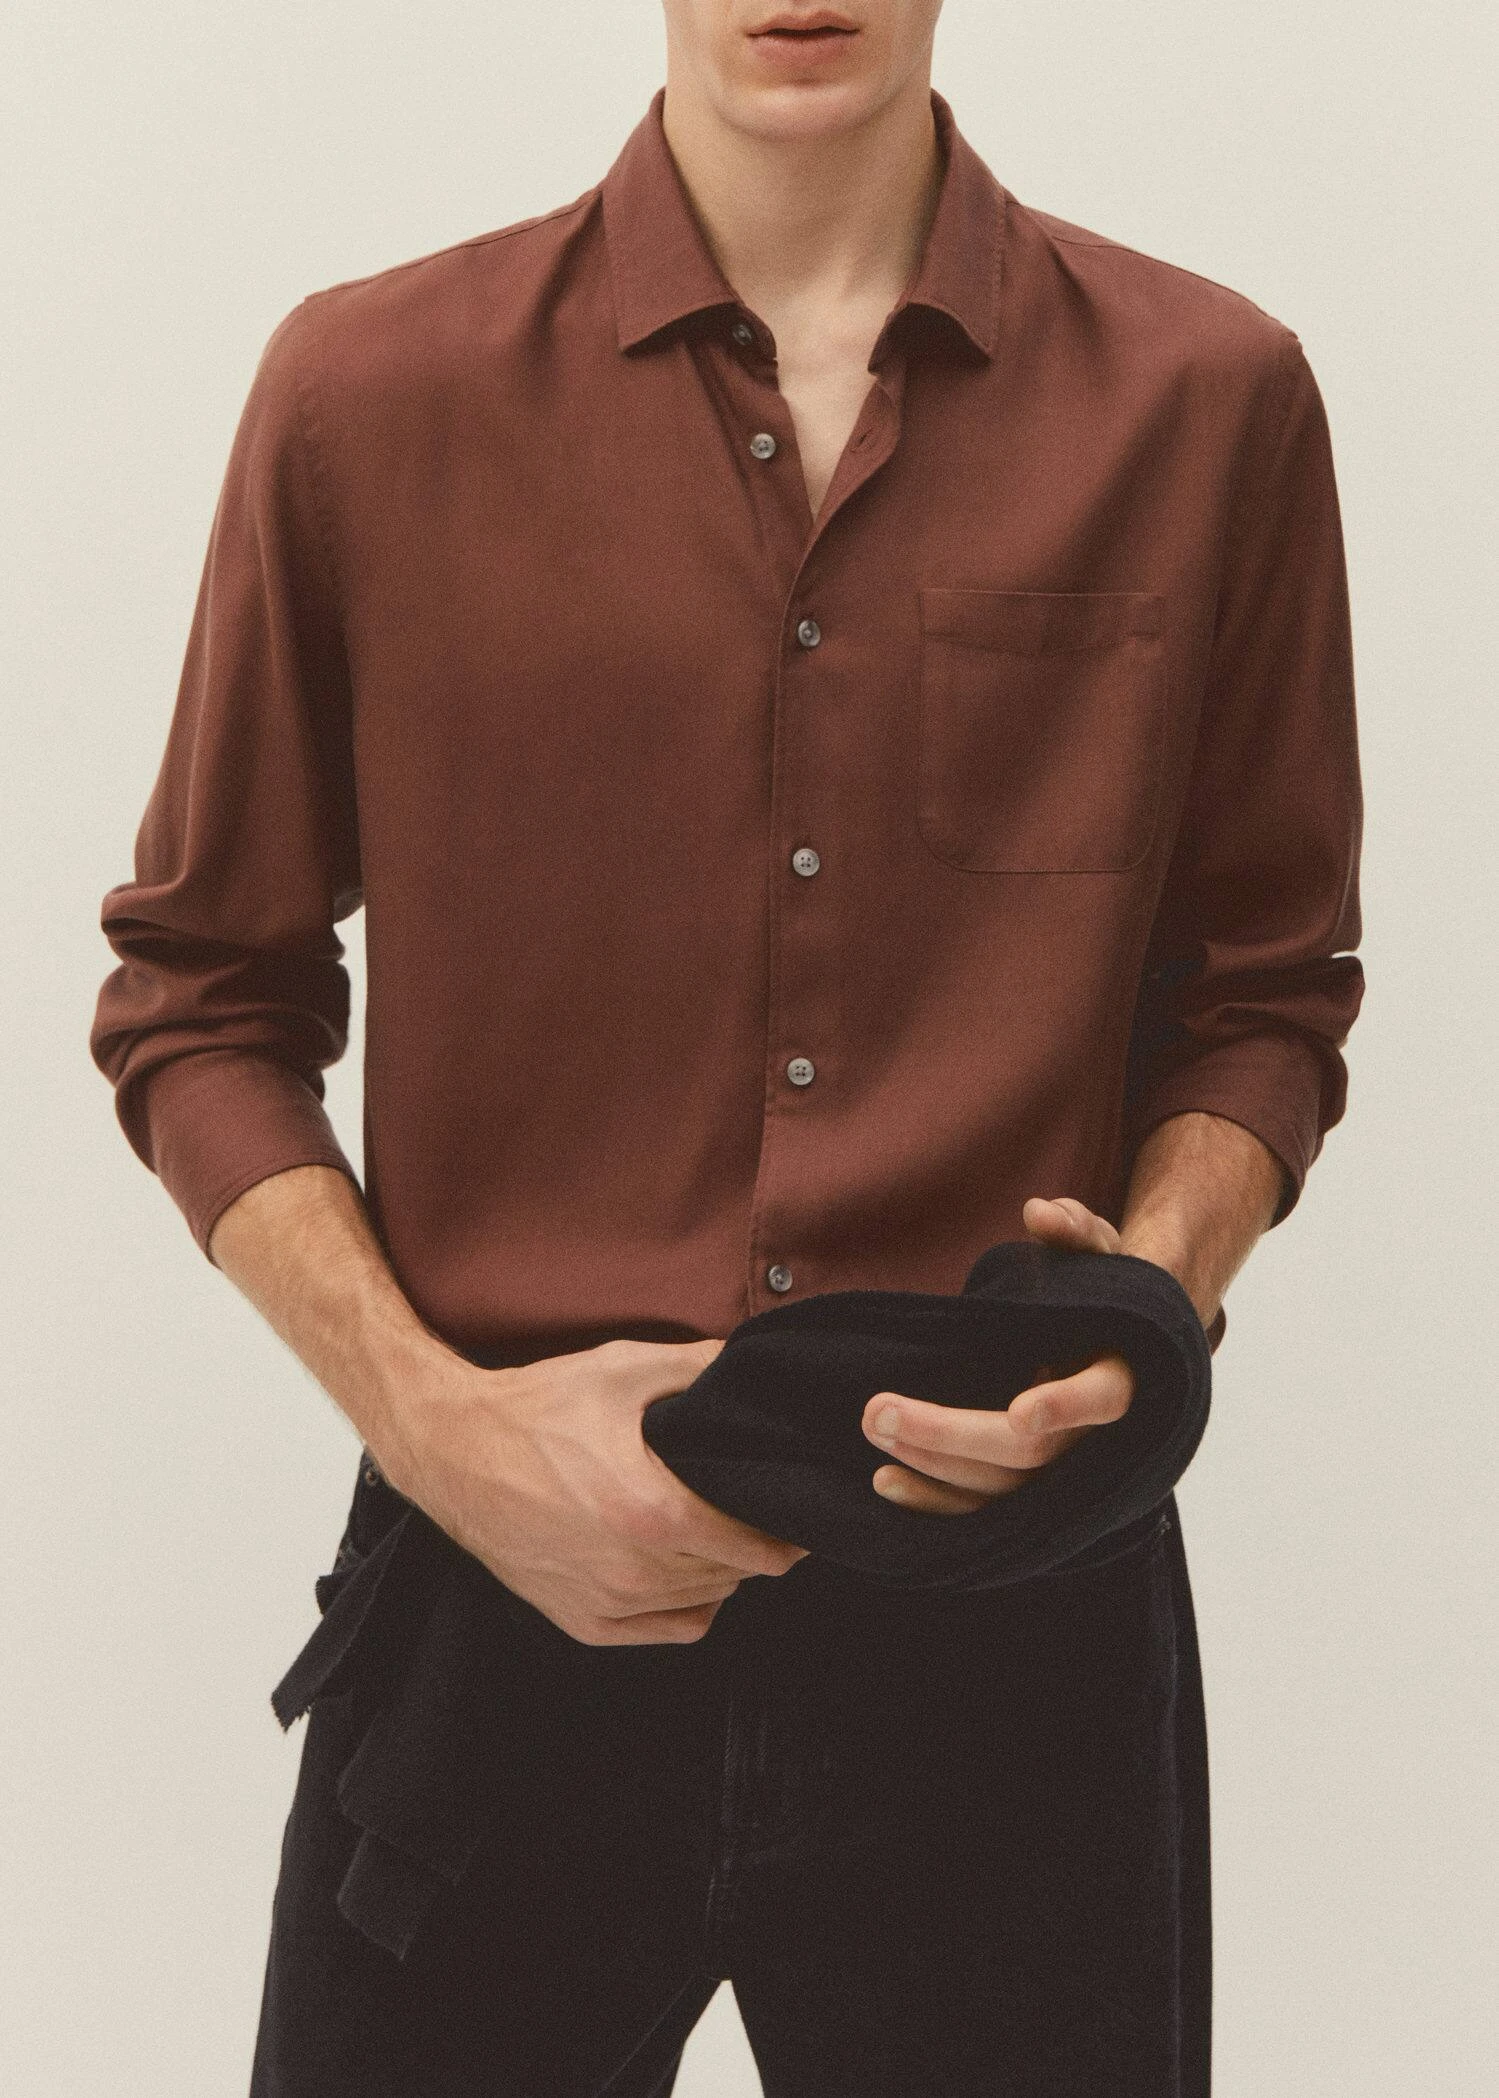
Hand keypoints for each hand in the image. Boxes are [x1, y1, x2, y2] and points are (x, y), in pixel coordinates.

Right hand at [380, 1335, 807, 1643]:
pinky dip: (689, 1604)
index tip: (795, 1508)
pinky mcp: (582, 1621)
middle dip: (756, 1544)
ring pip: (706, 1603)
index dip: (787, 1528)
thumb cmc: (537, 1409)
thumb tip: (753, 1366)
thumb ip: (700, 1367)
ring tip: (719, 1529)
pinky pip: (669, 1629)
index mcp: (652, 1511)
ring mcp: (605, 1603)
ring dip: (723, 1572)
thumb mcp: (623, 1369)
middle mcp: (632, 1571)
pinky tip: (683, 1566)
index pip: (758, 1546)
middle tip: (757, 1508)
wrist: (453, 1450)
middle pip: (736, 1574)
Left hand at [859, 1197, 1135, 1515]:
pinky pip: (984, 1513)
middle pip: (1031, 1454)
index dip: (1066, 1406)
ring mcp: (1065, 1474)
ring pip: (1003, 1490)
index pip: (1105, 1398)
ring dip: (934, 1466)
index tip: (1020, 1414)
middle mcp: (1098, 1437)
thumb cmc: (1103, 1296)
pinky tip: (885, 1481)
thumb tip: (1041, 1212)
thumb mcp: (1101, 1255)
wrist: (1121, 1352)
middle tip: (877, 1410)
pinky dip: (934, 1503)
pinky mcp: (1031, 1496)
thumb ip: (1077, 1232)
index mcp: (1124, 1374)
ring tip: (873, 1427)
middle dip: (950, 1434)